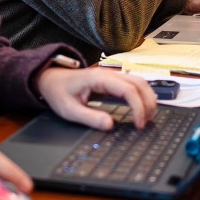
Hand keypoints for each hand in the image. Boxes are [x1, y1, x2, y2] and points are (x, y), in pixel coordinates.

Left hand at [36, 64, 158, 129]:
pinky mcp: (112, 80)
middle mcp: (109, 74)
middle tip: (147, 123)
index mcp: (99, 79)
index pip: (129, 90)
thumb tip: (110, 125)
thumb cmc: (59, 92)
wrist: (50, 78)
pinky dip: (142, 95)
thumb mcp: (69, 110)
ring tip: (148, 117)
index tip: (139, 124)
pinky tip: (142, 108)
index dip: (138, 107)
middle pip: (140, 83)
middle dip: (148, 103)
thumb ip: (89, 117)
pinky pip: (133, 84)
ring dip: (148, 98)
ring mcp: (112, 75)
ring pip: (140, 82)